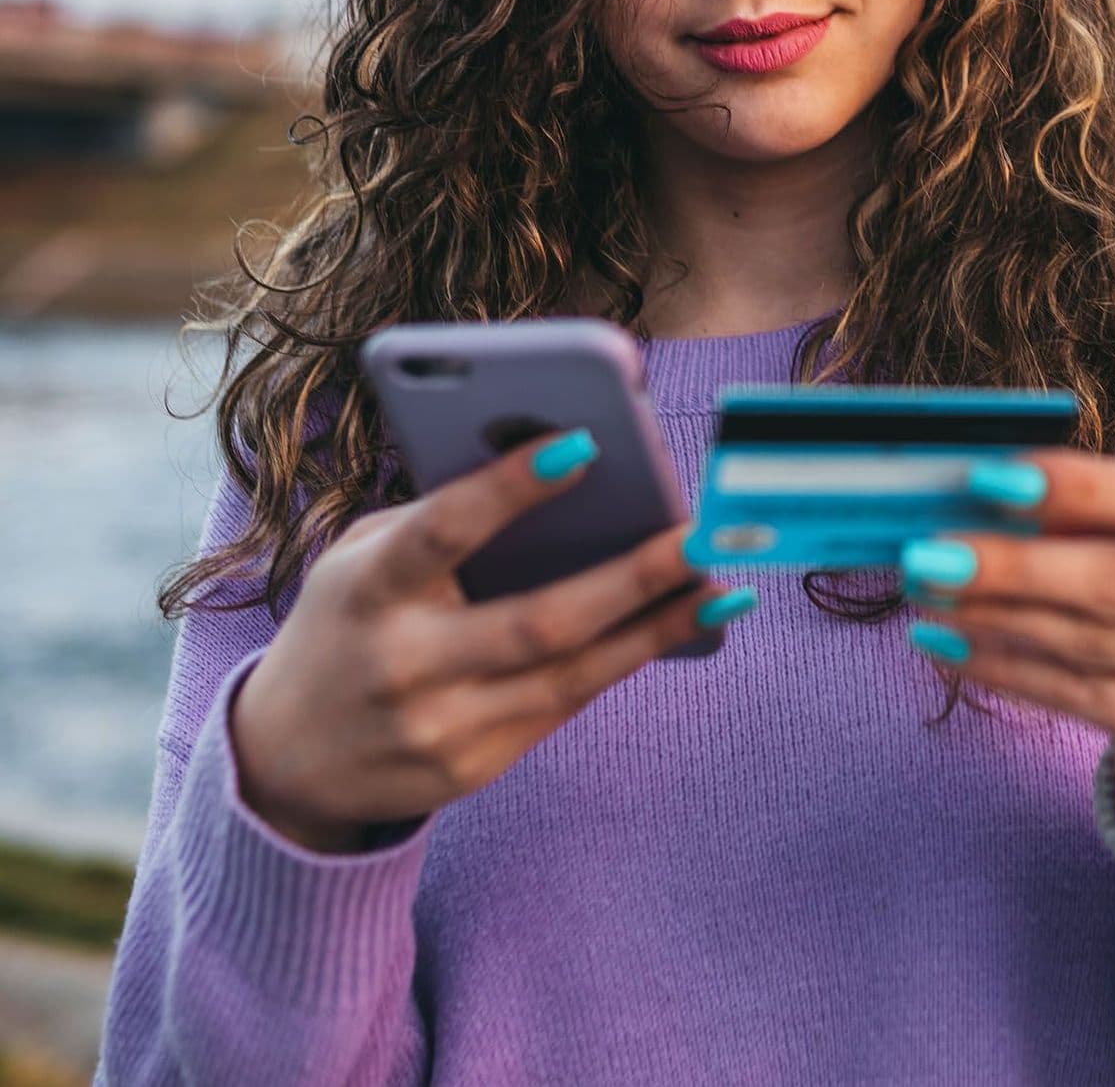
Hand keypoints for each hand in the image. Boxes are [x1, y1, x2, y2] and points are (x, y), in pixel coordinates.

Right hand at [230, 430, 751, 852]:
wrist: (286, 761)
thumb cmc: (348, 620)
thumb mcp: (361, 559)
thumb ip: (440, 520)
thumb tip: (560, 470)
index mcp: (368, 591)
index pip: (442, 531)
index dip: (508, 489)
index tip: (582, 445)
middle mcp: (404, 665)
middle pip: (536, 621)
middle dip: (632, 577)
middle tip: (703, 536)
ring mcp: (440, 728)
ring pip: (571, 675)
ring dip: (658, 628)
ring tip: (725, 585)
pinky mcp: (472, 770)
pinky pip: (565, 707)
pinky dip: (624, 660)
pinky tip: (680, 625)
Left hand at [901, 449, 1114, 853]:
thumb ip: (1094, 507)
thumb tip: (981, 489)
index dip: (1079, 489)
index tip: (988, 478)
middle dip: (1016, 563)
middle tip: (928, 550)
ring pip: (1096, 642)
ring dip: (996, 615)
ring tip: (926, 591)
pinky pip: (1083, 698)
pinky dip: (1007, 668)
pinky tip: (950, 644)